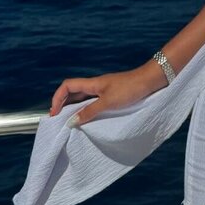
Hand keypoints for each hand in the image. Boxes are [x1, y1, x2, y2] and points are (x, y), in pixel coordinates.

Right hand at [48, 63, 163, 126]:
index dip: (57, 98)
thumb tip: (71, 121)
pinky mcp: (111, 96)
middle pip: (73, 92)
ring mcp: (103, 90)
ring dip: (75, 109)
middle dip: (63, 105)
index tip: (54, 114)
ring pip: (83, 98)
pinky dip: (87, 110)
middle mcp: (95, 86)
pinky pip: (93, 102)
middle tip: (59, 122)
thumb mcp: (108, 102)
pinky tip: (89, 120)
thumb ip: (90, 111)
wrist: (150, 81)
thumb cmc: (130, 89)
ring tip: (71, 123)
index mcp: (92, 83)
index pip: (67, 86)